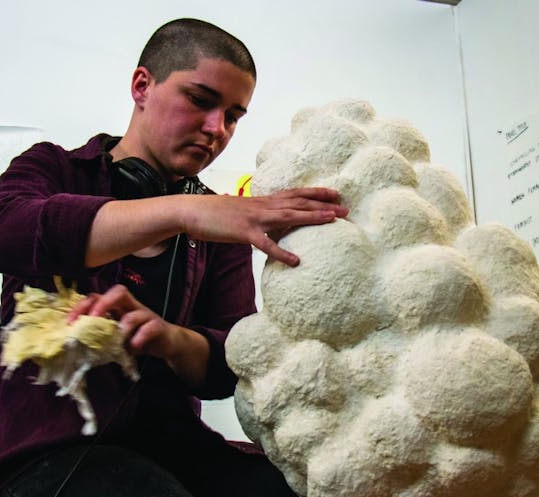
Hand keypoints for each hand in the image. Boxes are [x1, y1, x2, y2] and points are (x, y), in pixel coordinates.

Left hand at [67, 285, 210, 385]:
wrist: (167, 344)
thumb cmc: (137, 339)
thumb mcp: (115, 338)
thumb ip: (100, 337)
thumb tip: (74, 346)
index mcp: (117, 307)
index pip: (98, 297)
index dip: (82, 306)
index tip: (70, 323)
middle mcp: (131, 306)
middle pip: (118, 291)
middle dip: (103, 304)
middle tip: (93, 320)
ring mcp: (146, 315)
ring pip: (136, 311)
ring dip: (124, 325)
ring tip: (117, 339)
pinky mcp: (159, 327)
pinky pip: (150, 327)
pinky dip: (140, 338)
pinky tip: (133, 348)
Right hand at [180, 187, 347, 265]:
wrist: (191, 211)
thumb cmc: (214, 213)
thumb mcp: (241, 211)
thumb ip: (257, 216)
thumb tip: (268, 224)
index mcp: (262, 201)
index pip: (295, 193)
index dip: (316, 193)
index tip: (336, 193)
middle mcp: (263, 206)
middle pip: (298, 203)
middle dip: (324, 205)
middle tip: (346, 209)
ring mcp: (254, 218)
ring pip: (289, 216)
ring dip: (312, 218)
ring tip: (333, 220)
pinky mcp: (243, 232)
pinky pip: (265, 244)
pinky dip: (281, 252)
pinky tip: (295, 261)